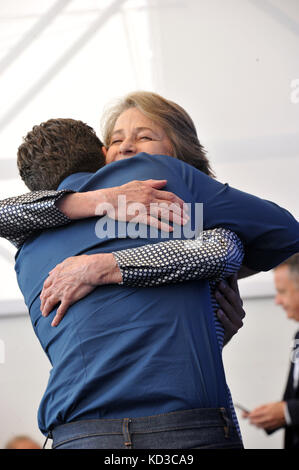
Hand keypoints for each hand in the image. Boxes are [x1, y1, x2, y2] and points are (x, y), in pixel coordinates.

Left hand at [40, 253, 121, 326]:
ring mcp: (61, 292)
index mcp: (56, 275)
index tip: (43, 295)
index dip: (44, 291)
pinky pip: (60, 311)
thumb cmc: (83, 263)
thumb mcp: (68, 261)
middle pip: (45, 295)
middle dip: (43, 302)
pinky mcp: (68, 299)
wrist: (91, 269)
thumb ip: (58, 267)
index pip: (46, 285)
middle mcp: (56, 284)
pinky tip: (54, 324)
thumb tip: (50, 272)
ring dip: (46, 310)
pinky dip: (56, 318)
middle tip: (43, 307)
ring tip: (45, 315)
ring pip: (49, 303)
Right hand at [57, 179, 188, 231]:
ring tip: (184, 224)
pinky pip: (153, 221)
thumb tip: (164, 181)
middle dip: (181, 211)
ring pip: (164, 212)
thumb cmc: (121, 191)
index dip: (178, 201)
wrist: (108, 199)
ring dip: (176, 218)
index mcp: (149, 190)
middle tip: (188, 217)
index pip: (168, 195)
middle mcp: (149, 198)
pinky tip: (170, 230)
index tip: (185, 206)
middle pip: (169, 204)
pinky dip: (162, 225)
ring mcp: (144, 207)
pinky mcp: (138, 216)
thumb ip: (152, 183)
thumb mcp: (137, 183)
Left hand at [215, 274, 245, 344]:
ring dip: (224, 302)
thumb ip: (221, 290)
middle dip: (227, 290)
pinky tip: (218, 312)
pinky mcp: (233, 331)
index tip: (229, 273)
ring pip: (232, 311)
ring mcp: (238, 322)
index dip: (232, 282)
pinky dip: (224, 317)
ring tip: (216, 294)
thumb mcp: (218, 302)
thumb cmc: (216, 316)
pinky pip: (229, 324)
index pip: (236, 291)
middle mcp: (240, 312)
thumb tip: (221, 274)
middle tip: (219, 282)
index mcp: (238, 303)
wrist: (215, 337)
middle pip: (235, 299)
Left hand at [245, 402, 285, 429]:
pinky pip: (265, 428)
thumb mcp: (268, 404)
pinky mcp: (273, 427)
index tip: (244, 415)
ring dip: (255, 424)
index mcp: (266, 412)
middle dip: (250, 420)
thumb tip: (253, 411)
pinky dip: (261, 426)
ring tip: (252, 422)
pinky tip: (259, 424)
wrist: (288, 412)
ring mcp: (270, 423)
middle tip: (247, 418)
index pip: (254, 415)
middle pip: (255, 421)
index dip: (248, 415)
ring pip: (259, 426)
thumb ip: (260, 408)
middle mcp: (268, 418)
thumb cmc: (279, 407)